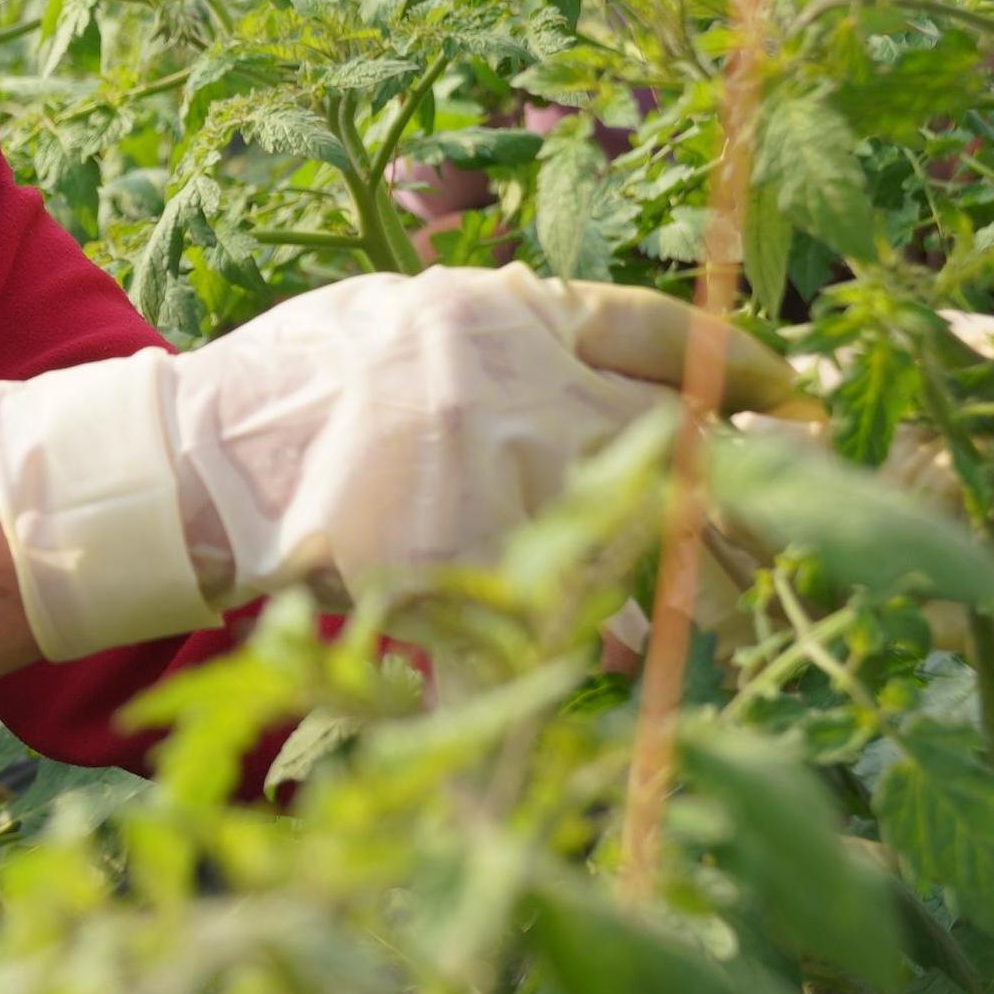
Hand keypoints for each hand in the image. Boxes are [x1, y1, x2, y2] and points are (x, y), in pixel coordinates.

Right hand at [0, 269, 795, 659]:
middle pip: (681, 449)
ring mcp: (496, 482)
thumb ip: (506, 335)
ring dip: (702, 592)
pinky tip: (640, 677)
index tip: (797, 400)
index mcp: (511, 320)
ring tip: (738, 629)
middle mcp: (522, 394)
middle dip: (749, 502)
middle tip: (797, 539)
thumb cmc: (296, 385)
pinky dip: (606, 654)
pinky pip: (560, 621)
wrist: (195, 462)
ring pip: (643, 540)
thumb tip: (607, 370)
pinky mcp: (464, 566)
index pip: (664, 335)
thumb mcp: (410, 315)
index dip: (744, 369)